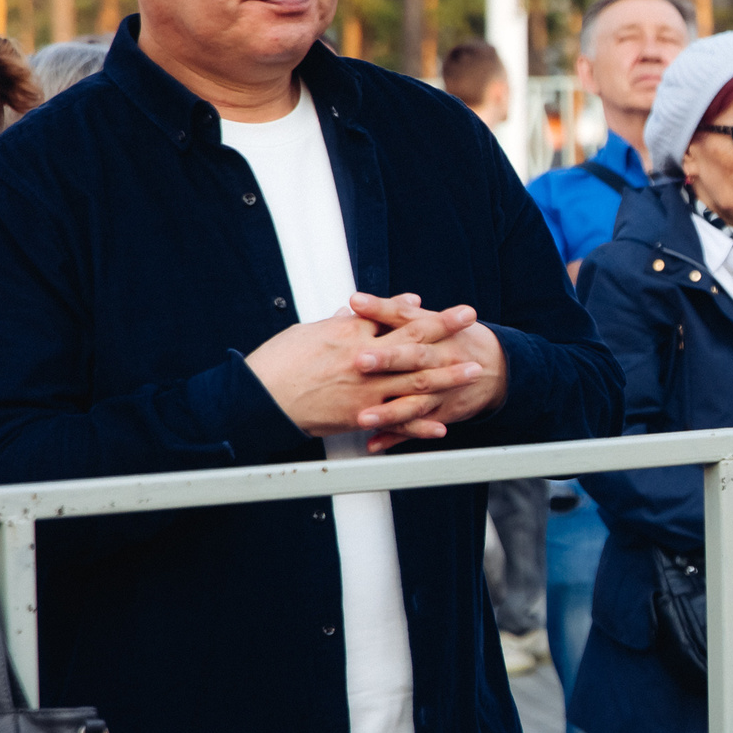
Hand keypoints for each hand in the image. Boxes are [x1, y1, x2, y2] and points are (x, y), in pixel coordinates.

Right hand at [244, 297, 488, 441]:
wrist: (257, 398)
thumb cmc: (280, 361)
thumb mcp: (312, 331)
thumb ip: (347, 321)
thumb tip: (369, 308)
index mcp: (351, 335)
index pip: (399, 320)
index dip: (432, 316)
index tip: (459, 311)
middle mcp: (363, 362)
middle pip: (414, 346)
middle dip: (448, 336)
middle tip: (474, 328)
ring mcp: (364, 391)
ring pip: (413, 383)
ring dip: (446, 379)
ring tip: (472, 372)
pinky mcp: (358, 416)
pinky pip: (395, 422)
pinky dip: (419, 425)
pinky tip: (441, 425)